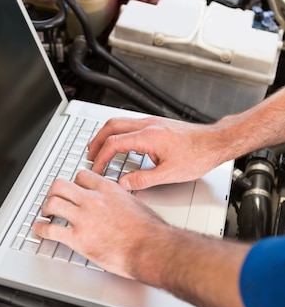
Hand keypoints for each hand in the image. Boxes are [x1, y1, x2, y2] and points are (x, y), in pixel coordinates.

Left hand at [32, 169, 167, 282]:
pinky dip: (41, 229)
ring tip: (46, 213)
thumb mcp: (135, 204)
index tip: (73, 188)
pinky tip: (40, 230)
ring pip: (53, 203)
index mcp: (108, 190)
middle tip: (54, 198)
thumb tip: (118, 204)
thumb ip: (120, 200)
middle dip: (54, 192)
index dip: (75, 183)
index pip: (82, 176)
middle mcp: (93, 200)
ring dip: (46, 207)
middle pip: (61, 185)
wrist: (151, 248)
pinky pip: (51, 229)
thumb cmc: (150, 231)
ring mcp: (84, 218)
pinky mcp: (78, 238)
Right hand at [88, 116, 221, 189]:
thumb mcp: (169, 174)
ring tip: (100, 150)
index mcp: (148, 136)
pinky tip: (120, 145)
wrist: (216, 142)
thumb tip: (123, 183)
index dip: (101, 158)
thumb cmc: (199, 155)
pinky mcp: (157, 124)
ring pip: (119, 123)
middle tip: (90, 157)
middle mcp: (148, 125)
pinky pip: (129, 125)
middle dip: (97, 142)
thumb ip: (143, 179)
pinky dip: (118, 134)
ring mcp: (152, 122)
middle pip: (111, 126)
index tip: (97, 169)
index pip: (113, 144)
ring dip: (106, 136)